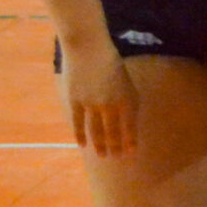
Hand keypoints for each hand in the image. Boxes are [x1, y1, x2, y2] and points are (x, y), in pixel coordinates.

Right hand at [63, 38, 138, 158]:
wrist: (88, 49)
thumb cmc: (110, 62)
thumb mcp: (125, 80)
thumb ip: (126, 99)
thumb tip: (127, 119)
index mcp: (126, 97)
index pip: (129, 125)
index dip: (130, 140)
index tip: (131, 153)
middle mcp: (110, 104)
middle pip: (113, 131)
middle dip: (115, 146)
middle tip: (116, 158)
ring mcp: (91, 104)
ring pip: (97, 130)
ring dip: (100, 144)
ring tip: (102, 155)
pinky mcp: (75, 102)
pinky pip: (78, 123)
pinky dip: (81, 135)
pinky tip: (83, 145)